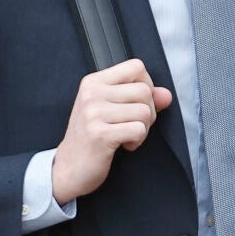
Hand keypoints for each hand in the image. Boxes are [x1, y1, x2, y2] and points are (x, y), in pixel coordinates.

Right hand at [52, 58, 172, 203]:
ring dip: (143, 128)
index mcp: (93, 82)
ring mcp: (94, 113)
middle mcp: (92, 94)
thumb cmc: (90, 137)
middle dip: (148, 111)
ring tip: (127, 135)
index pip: (135, 66)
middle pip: (144, 90)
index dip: (146, 84)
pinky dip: (137, 140)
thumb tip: (166, 95)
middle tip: (133, 124)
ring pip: (144, 111)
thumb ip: (140, 98)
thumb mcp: (111, 110)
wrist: (68, 169)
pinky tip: (124, 145)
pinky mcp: (101, 134)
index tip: (137, 102)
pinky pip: (139, 129)